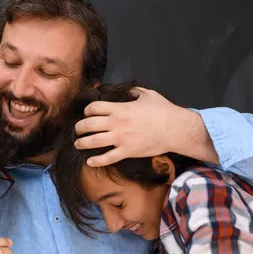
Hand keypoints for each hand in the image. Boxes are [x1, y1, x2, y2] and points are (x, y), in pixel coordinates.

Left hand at [74, 87, 193, 166]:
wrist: (175, 129)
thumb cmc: (163, 110)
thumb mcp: (148, 94)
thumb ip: (134, 92)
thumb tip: (128, 91)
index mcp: (120, 108)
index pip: (94, 108)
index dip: (87, 110)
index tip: (87, 113)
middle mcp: (117, 123)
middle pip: (89, 124)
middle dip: (80, 127)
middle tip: (78, 129)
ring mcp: (121, 138)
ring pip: (94, 141)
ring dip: (82, 143)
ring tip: (78, 144)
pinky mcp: (127, 151)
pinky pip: (108, 158)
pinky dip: (97, 161)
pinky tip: (90, 161)